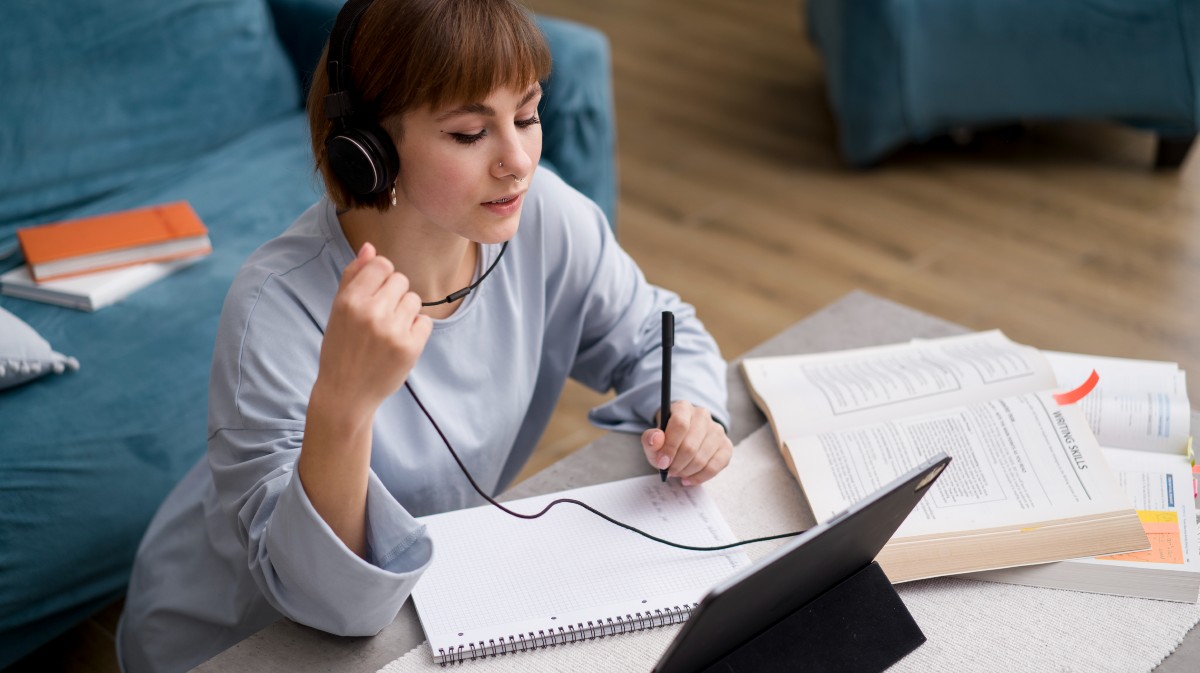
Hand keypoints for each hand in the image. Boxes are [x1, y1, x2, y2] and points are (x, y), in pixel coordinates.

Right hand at [314, 242, 432, 410]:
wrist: (345, 393)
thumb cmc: (341, 348)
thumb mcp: (338, 310)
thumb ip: (353, 276)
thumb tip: (370, 247)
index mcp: (350, 300)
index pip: (381, 264)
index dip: (381, 276)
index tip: (375, 293)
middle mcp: (371, 312)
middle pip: (401, 279)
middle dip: (393, 294)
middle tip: (380, 316)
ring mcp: (392, 331)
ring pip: (414, 299)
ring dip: (405, 312)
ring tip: (388, 330)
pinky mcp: (410, 347)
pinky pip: (425, 322)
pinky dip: (415, 330)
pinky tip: (398, 342)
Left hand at [641, 401, 731, 485]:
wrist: (683, 440)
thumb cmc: (667, 440)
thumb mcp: (653, 440)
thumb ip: (649, 439)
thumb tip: (656, 439)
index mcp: (683, 408)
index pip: (680, 425)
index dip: (670, 447)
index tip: (662, 463)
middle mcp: (703, 415)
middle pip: (691, 445)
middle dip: (677, 464)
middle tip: (669, 470)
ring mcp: (717, 430)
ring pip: (702, 458)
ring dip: (686, 471)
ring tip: (677, 473)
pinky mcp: (726, 446)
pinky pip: (715, 467)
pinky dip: (699, 477)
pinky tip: (688, 479)